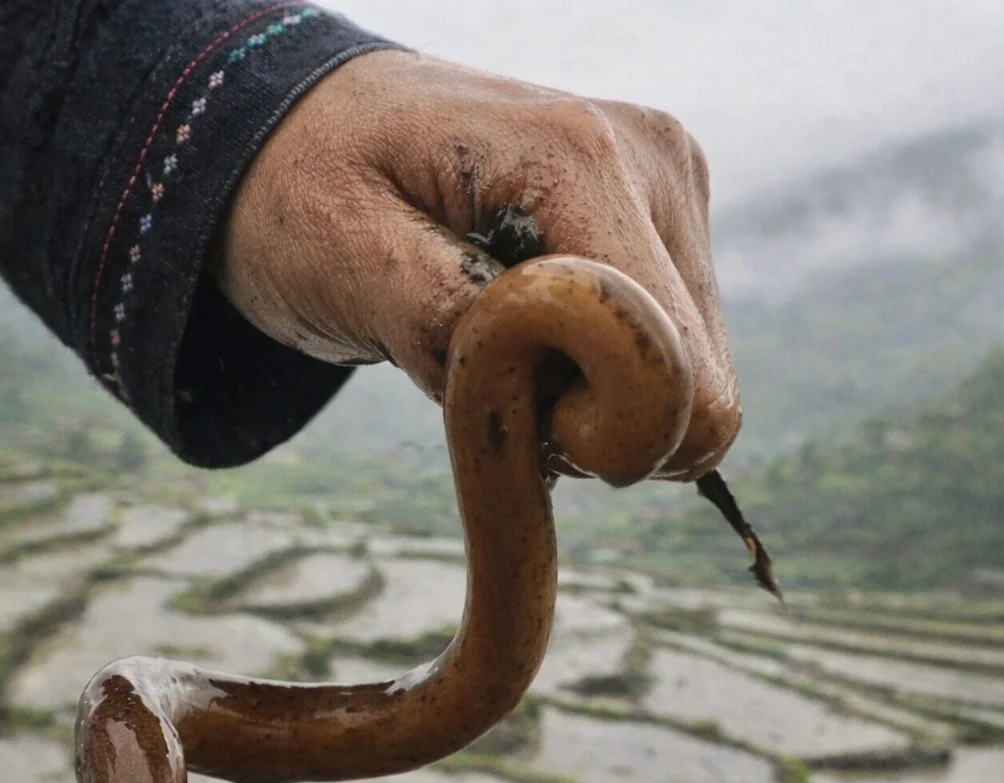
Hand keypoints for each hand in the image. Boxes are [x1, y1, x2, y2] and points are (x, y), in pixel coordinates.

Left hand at [212, 49, 738, 481]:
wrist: (307, 131)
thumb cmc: (307, 188)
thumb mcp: (339, 254)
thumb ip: (440, 312)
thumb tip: (560, 385)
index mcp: (578, 158)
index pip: (668, 361)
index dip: (592, 431)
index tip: (501, 406)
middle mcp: (652, 162)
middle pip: (697, 382)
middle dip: (591, 418)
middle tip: (485, 373)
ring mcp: (669, 189)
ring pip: (691, 378)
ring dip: (591, 401)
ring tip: (497, 344)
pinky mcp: (666, 222)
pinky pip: (670, 357)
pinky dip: (598, 378)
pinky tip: (530, 334)